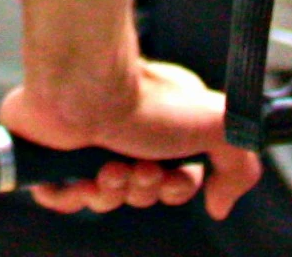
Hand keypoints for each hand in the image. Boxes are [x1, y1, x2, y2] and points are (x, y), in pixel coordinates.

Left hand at [0, 61, 264, 219]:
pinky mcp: (53, 155)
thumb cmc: (148, 99)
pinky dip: (73, 196)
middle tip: (141, 169)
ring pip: (104, 198)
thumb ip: (239, 166)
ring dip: (112, 192)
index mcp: (165, 125)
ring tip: (111, 168)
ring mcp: (89, 145)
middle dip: (144, 190)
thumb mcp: (218, 126)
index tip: (175, 177)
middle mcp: (128, 135)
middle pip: (141, 192)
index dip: (178, 189)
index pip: (177, 178)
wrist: (89, 87)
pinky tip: (82, 179)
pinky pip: (62, 197)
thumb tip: (220, 205)